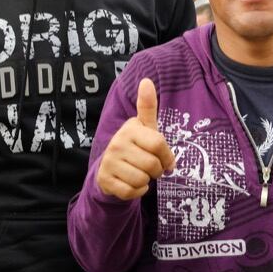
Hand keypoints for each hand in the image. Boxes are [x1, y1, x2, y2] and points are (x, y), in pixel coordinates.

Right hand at [95, 79, 174, 200]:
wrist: (110, 168)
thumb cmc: (135, 146)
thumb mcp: (144, 127)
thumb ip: (147, 106)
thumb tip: (146, 80)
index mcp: (130, 129)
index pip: (159, 144)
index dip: (167, 156)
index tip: (165, 159)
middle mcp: (117, 143)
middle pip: (152, 165)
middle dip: (156, 171)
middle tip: (151, 168)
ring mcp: (109, 162)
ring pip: (142, 179)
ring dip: (146, 181)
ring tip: (139, 173)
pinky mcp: (105, 180)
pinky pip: (131, 192)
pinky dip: (137, 191)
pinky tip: (132, 184)